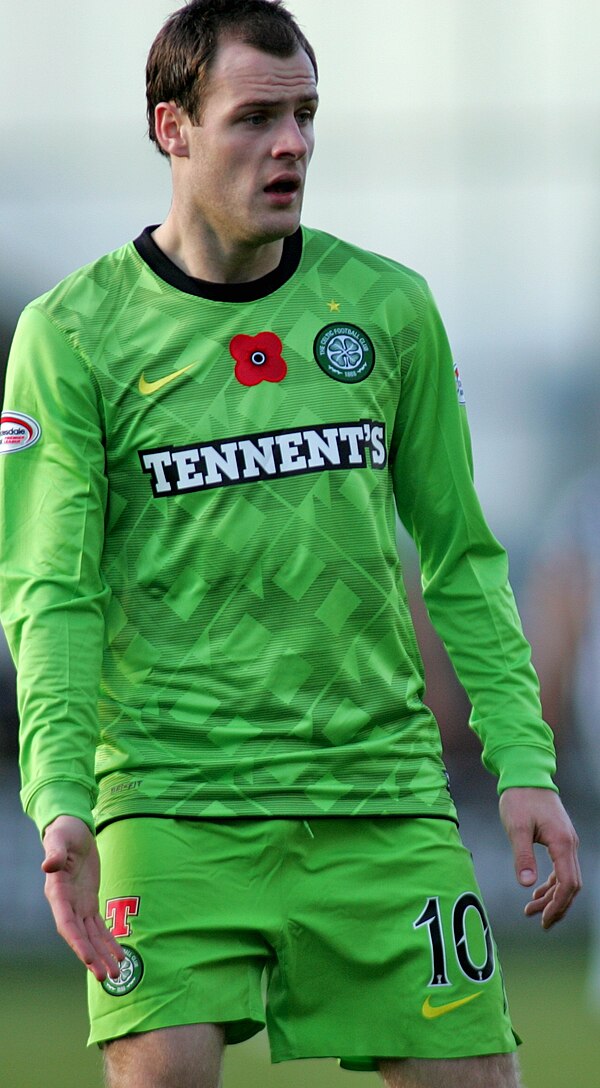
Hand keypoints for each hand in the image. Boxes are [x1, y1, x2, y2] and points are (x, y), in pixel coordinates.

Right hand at [42, 815, 124, 980]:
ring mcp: (78, 905)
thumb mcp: (59, 838)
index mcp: (57, 893)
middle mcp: (66, 905)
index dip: (77, 942)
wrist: (72, 829)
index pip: (66, 924)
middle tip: (106, 978)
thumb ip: (54, 853)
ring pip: (91, 937)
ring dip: (103, 956)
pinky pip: (99, 927)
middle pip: (80, 937)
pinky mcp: (89, 902)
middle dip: (92, 958)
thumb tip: (47, 865)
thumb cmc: (64, 832)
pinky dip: (108, 941)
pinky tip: (119, 955)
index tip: (89, 958)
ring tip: (116, 975)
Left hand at [499, 787, 581, 927]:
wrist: (526, 775)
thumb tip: (525, 884)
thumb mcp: (516, 827)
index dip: (558, 905)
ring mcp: (567, 842)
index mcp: (562, 843)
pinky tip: (537, 892)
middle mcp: (570, 844)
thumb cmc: (520, 799)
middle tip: (540, 922)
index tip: (544, 920)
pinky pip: (561, 868)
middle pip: (571, 885)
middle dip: (557, 906)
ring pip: (566, 878)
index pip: (568, 884)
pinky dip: (551, 883)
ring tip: (532, 910)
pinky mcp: (560, 840)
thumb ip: (522, 856)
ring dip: (552, 896)